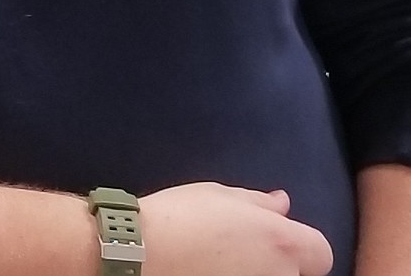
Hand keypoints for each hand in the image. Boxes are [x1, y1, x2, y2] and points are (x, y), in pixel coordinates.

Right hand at [141, 184, 332, 274]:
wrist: (142, 254)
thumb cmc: (181, 217)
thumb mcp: (219, 195)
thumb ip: (259, 202)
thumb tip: (283, 203)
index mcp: (283, 242)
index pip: (320, 252)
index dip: (301, 245)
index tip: (275, 240)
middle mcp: (282, 275)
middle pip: (296, 272)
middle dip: (277, 261)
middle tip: (242, 251)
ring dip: (258, 273)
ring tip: (222, 263)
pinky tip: (210, 272)